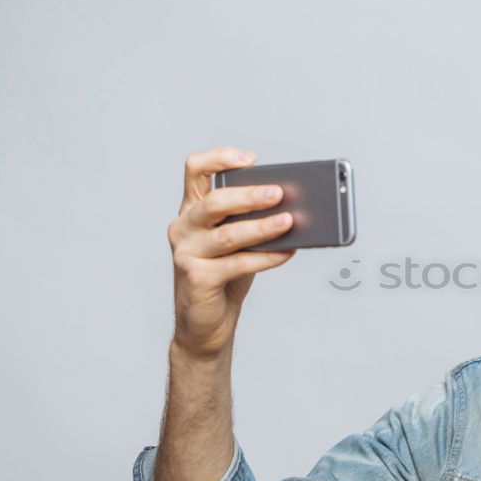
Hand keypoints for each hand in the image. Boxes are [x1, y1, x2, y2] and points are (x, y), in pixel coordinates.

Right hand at [168, 146, 295, 357]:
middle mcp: (184, 226)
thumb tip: (296, 208)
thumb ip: (253, 222)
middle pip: (214, 202)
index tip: (251, 160)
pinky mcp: (197, 278)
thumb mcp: (239, 242)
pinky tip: (287, 253)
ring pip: (227, 234)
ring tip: (289, 221)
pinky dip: (266, 257)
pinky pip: (237, 264)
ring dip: (262, 227)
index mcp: (193, 209)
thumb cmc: (226, 275)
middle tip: (279, 193)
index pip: (195, 169)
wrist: (206, 322)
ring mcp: (186, 252)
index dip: (220, 158)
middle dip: (249, 196)